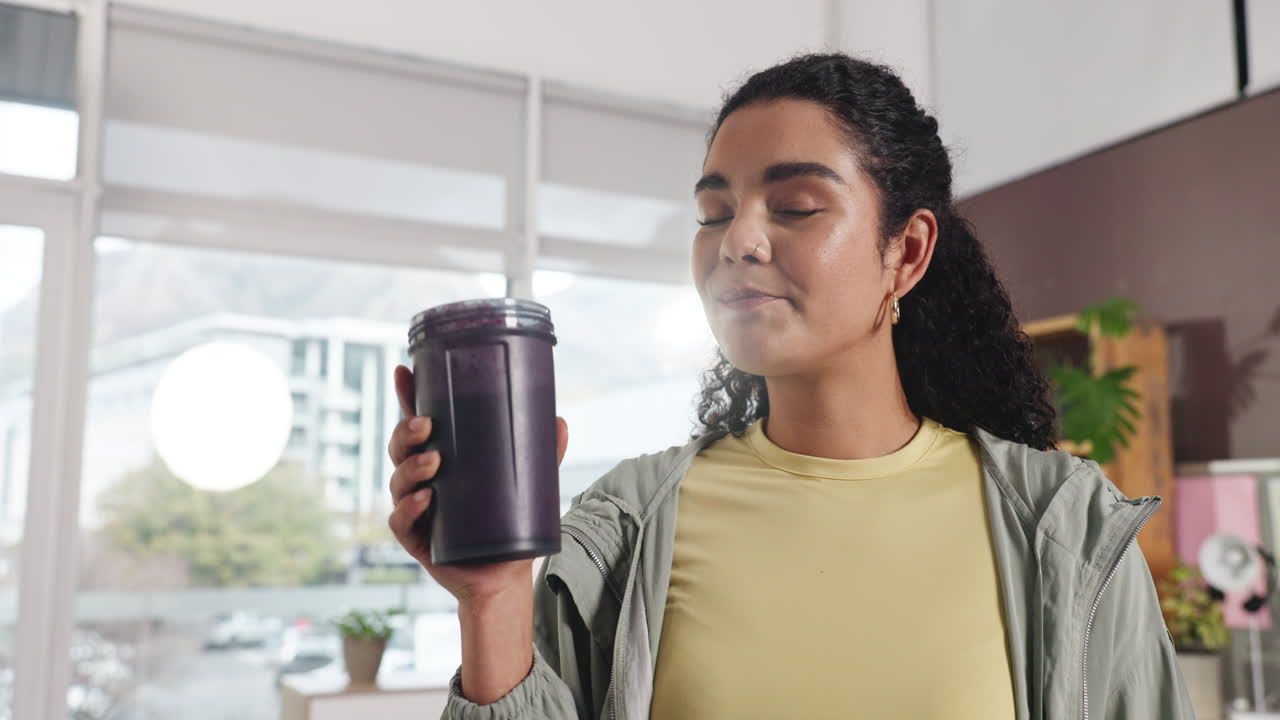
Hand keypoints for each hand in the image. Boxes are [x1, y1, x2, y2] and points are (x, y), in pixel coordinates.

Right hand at [386, 364, 568, 605]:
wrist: (502, 578)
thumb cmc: (509, 525)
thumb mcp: (527, 485)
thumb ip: (542, 454)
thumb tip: (560, 420)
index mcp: (443, 458)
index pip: (418, 422)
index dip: (407, 396)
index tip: (404, 371)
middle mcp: (422, 479)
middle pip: (400, 446)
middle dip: (407, 430)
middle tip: (427, 424)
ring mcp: (415, 508)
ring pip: (398, 478)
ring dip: (411, 466)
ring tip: (434, 461)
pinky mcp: (416, 538)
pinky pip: (401, 520)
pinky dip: (409, 507)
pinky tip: (425, 499)